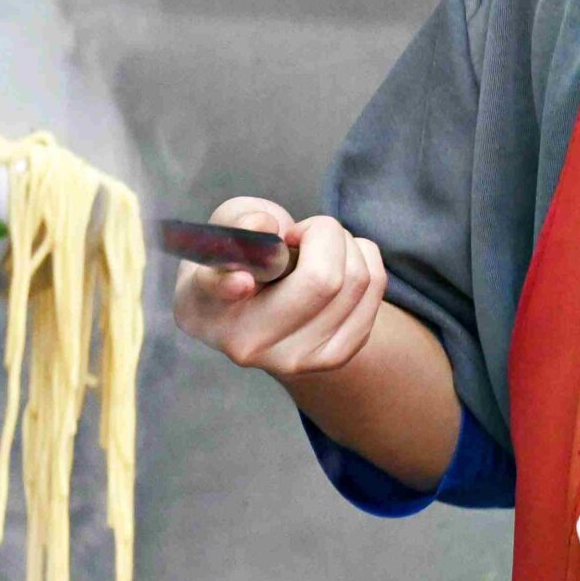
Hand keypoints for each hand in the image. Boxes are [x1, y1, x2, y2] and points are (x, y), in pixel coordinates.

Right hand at [171, 197, 387, 379]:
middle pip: (320, 280)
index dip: (230, 285)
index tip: (240, 281)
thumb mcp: (225, 228)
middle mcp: (246, 345)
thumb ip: (240, 220)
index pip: (218, 293)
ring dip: (346, 243)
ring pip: (356, 280)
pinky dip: (365, 257)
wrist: (261, 307)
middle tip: (303, 232)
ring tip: (318, 248)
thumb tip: (267, 225)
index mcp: (204, 308)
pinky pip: (375, 288)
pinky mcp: (335, 358)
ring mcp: (293, 360)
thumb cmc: (238, 257)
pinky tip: (338, 263)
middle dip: (324, 232)